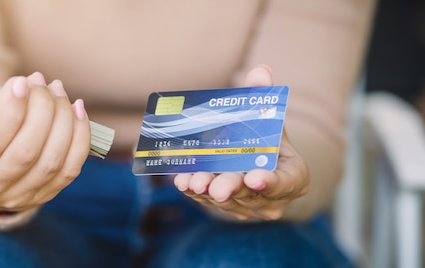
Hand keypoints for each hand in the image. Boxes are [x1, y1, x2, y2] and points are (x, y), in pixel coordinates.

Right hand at [0, 65, 91, 212]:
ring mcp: (17, 198)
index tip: (20, 82)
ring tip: (57, 90)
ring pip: (51, 161)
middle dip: (41, 110)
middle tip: (40, 81)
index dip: (9, 112)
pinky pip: (70, 169)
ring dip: (62, 119)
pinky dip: (79, 136)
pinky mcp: (44, 196)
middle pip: (25, 153)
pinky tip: (76, 110)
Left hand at [173, 65, 309, 220]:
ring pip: (226, 200)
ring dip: (207, 190)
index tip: (254, 177)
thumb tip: (260, 71)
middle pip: (250, 194)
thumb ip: (265, 98)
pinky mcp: (225, 208)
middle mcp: (271, 198)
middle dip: (231, 188)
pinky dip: (195, 191)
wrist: (257, 164)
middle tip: (216, 187)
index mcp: (293, 177)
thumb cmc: (267, 141)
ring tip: (193, 180)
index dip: (270, 182)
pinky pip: (208, 202)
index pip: (285, 182)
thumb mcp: (270, 119)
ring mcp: (247, 206)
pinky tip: (182, 180)